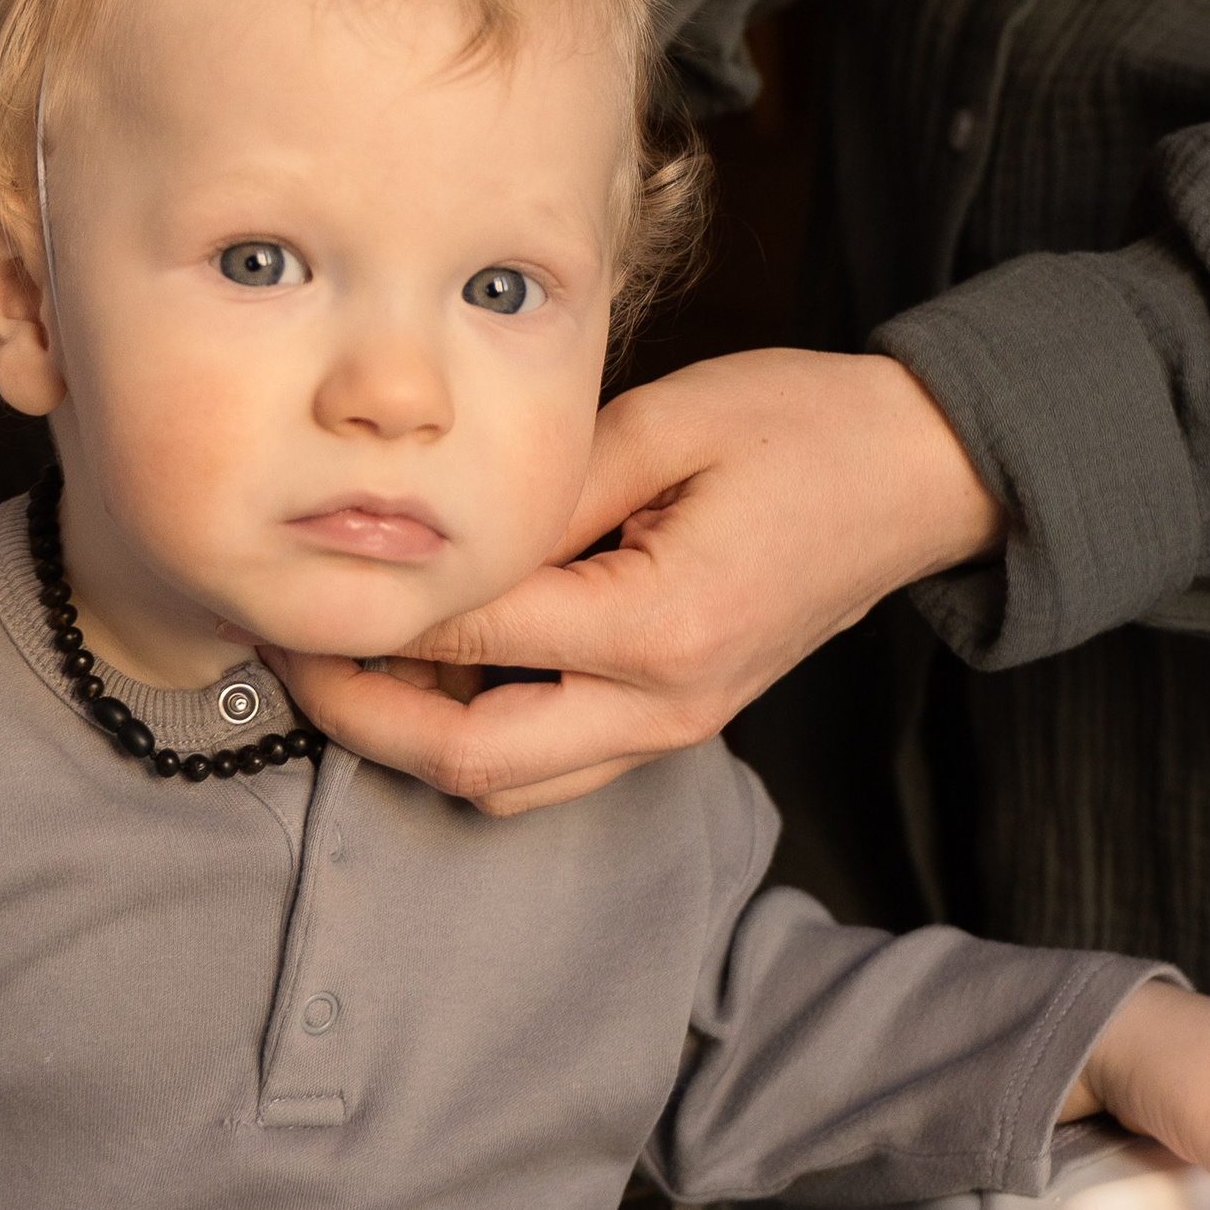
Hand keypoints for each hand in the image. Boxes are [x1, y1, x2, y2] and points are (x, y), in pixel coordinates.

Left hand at [265, 349, 1005, 814]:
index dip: (369, 620)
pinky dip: (480, 740)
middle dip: (360, 718)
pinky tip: (442, 675)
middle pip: (469, 762)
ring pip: (506, 785)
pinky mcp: (680, 721)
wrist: (921, 476)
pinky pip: (555, 766)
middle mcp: (665, 702)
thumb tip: (434, 535)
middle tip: (289, 657)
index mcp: (657, 622)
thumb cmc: (805, 428)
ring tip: (353, 666)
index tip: (295, 588)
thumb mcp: (665, 425)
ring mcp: (677, 726)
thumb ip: (546, 495)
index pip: (471, 639)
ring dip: (416, 742)